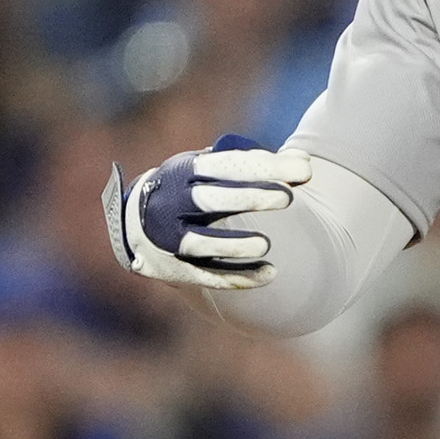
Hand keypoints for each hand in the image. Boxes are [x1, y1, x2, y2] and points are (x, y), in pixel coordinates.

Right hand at [103, 135, 310, 290]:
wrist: (135, 223)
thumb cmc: (189, 188)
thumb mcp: (210, 169)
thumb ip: (256, 165)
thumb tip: (304, 161)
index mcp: (183, 171)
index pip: (224, 165)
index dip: (263, 167)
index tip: (303, 170)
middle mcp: (172, 203)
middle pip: (209, 200)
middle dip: (249, 197)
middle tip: (287, 197)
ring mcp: (169, 239)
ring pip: (201, 243)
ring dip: (234, 245)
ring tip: (265, 244)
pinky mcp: (175, 269)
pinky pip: (207, 276)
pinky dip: (239, 277)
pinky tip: (269, 274)